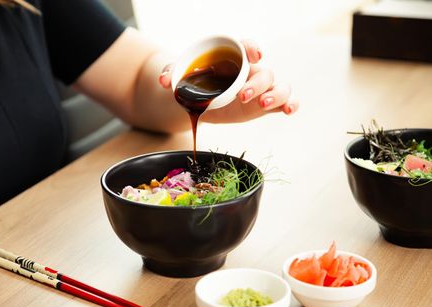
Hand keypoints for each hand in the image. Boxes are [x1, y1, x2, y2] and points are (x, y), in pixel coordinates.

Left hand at [158, 40, 297, 122]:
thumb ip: (172, 73)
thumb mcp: (180, 76)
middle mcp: (251, 72)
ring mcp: (260, 89)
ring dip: (277, 94)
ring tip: (264, 104)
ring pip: (279, 86)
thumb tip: (163, 81)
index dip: (252, 48)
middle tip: (242, 95)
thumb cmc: (194, 81)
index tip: (253, 54)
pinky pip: (283, 102)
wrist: (199, 99)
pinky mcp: (264, 105)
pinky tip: (289, 112)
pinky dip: (290, 105)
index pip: (247, 47)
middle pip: (264, 72)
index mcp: (234, 59)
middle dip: (257, 83)